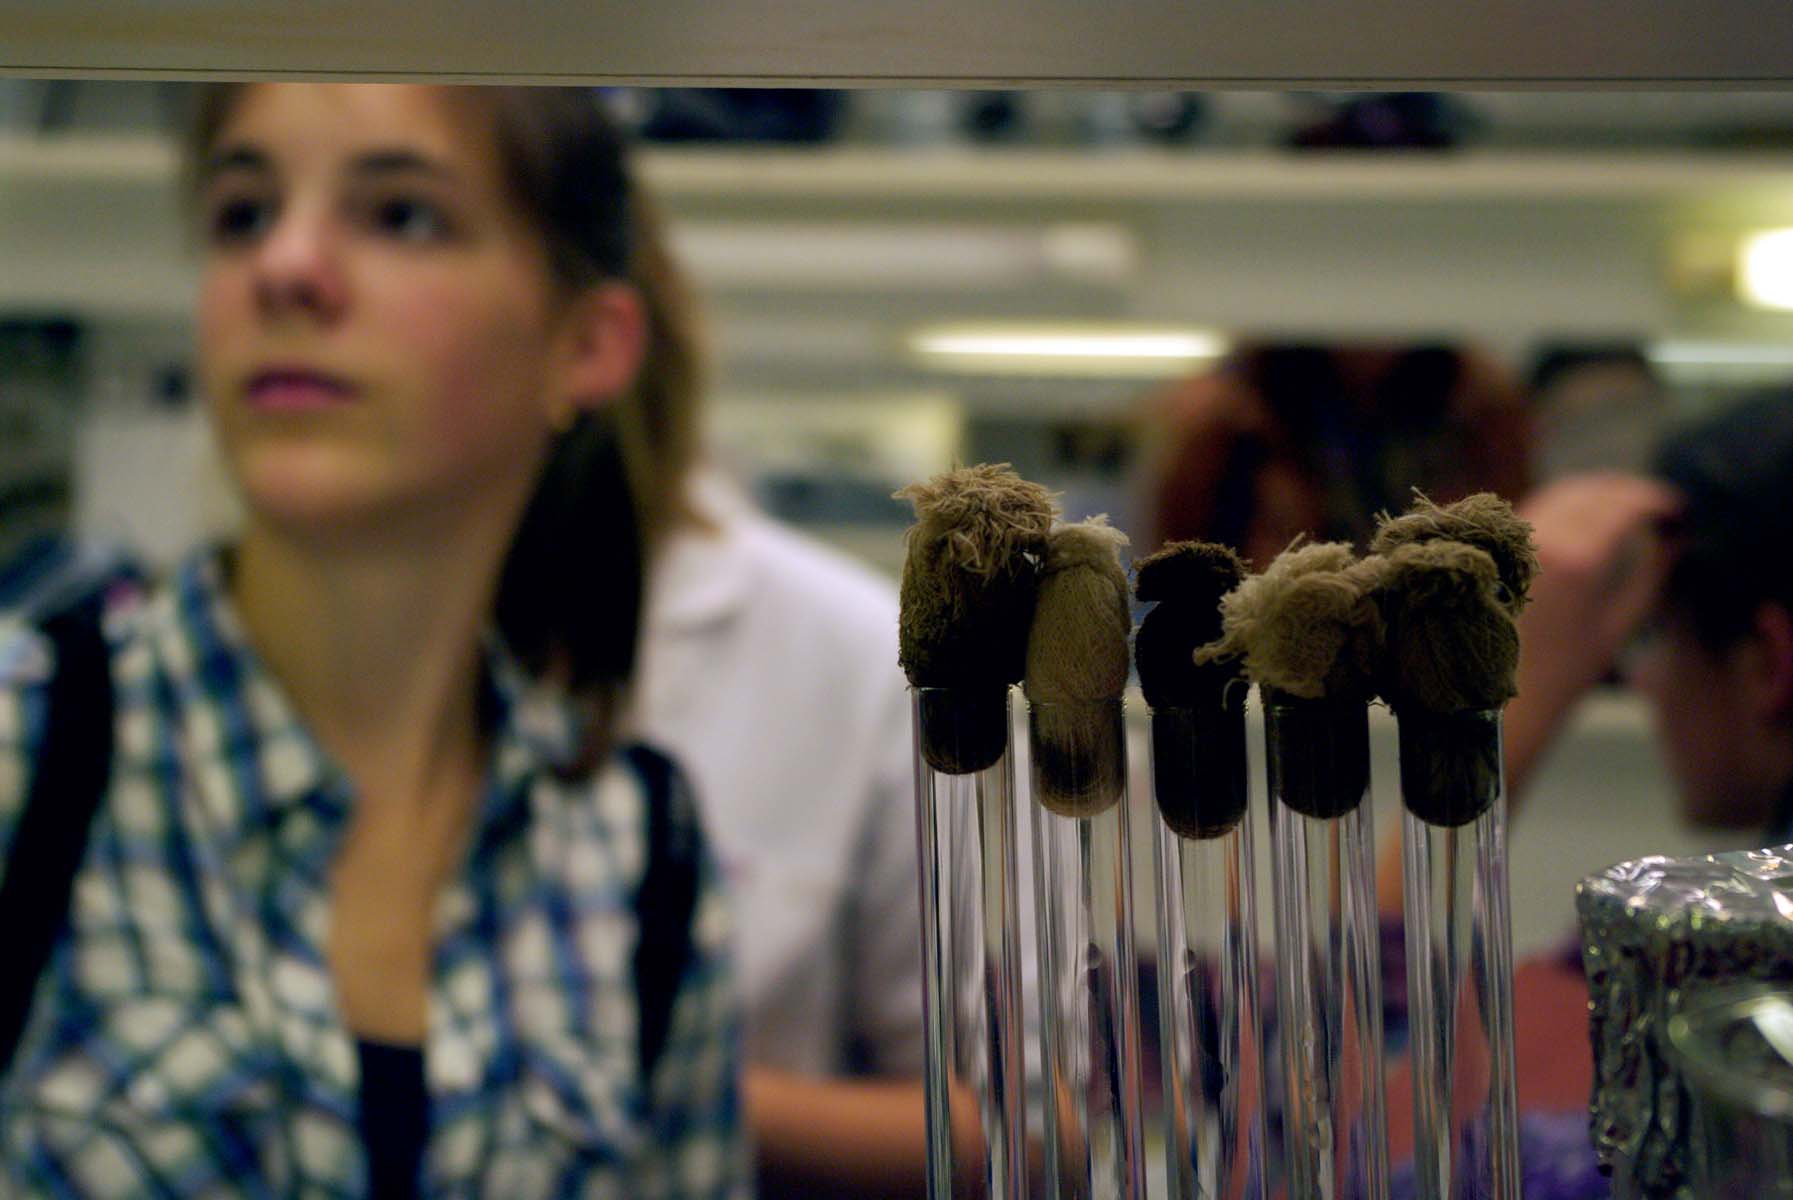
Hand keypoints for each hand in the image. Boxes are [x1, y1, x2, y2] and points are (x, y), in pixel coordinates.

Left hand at [1503, 472, 1681, 798]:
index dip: (1654, 500)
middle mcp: (1538, 541)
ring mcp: (1509, 542)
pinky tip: (1585, 520)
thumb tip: (1677, 537)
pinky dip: (1563, 506)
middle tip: (1655, 503)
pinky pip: (1532, 510)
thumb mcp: (1618, 625)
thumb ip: (1651, 575)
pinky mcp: (1493, 548)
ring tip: (1625, 507)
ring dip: (1594, 494)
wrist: (1495, 697)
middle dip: (1626, 491)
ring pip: (1559, 495)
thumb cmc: (1563, 673)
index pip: (1623, 506)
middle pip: (1590, 492)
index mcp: (1577, 560)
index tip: (1676, 508)